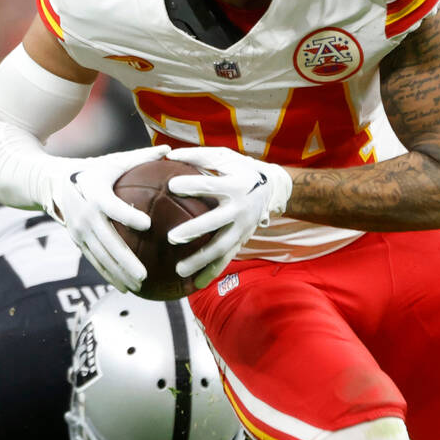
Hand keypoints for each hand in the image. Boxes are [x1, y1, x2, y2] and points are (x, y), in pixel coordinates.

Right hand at [48, 145, 170, 291]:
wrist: (51, 182)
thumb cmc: (91, 170)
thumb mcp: (111, 161)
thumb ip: (140, 157)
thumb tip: (169, 149)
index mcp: (95, 193)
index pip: (113, 207)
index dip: (128, 215)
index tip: (147, 224)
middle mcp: (85, 215)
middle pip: (107, 242)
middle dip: (125, 261)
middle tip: (144, 275)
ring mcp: (79, 231)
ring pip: (100, 257)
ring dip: (118, 274)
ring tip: (138, 286)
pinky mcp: (77, 240)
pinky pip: (94, 261)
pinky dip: (108, 275)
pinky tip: (124, 287)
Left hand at [166, 148, 292, 287]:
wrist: (272, 189)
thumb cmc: (240, 169)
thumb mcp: (224, 157)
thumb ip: (198, 156)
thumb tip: (167, 154)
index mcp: (235, 185)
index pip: (211, 186)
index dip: (192, 185)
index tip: (171, 186)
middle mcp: (240, 209)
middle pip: (215, 223)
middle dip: (194, 230)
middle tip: (171, 237)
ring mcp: (242, 228)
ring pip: (220, 248)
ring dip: (200, 260)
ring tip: (179, 270)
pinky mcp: (242, 241)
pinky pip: (226, 259)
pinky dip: (211, 272)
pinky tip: (195, 284)